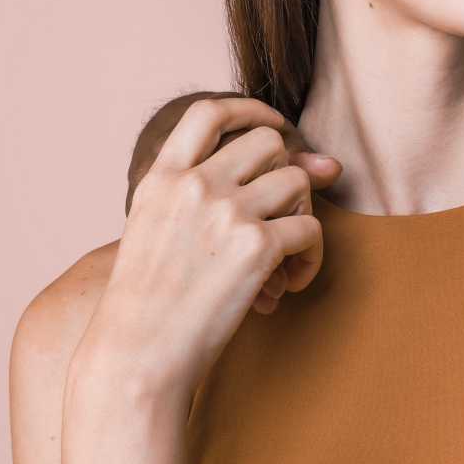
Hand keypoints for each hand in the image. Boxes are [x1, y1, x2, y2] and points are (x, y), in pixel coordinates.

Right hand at [126, 89, 342, 316]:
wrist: (138, 355)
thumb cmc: (152, 302)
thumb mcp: (160, 230)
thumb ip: (218, 191)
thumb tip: (325, 165)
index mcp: (161, 178)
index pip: (208, 112)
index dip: (249, 108)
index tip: (275, 125)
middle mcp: (194, 185)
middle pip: (268, 142)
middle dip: (284, 174)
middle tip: (279, 218)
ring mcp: (226, 211)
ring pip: (297, 180)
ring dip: (301, 214)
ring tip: (286, 256)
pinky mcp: (257, 246)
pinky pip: (311, 229)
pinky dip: (311, 257)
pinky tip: (290, 282)